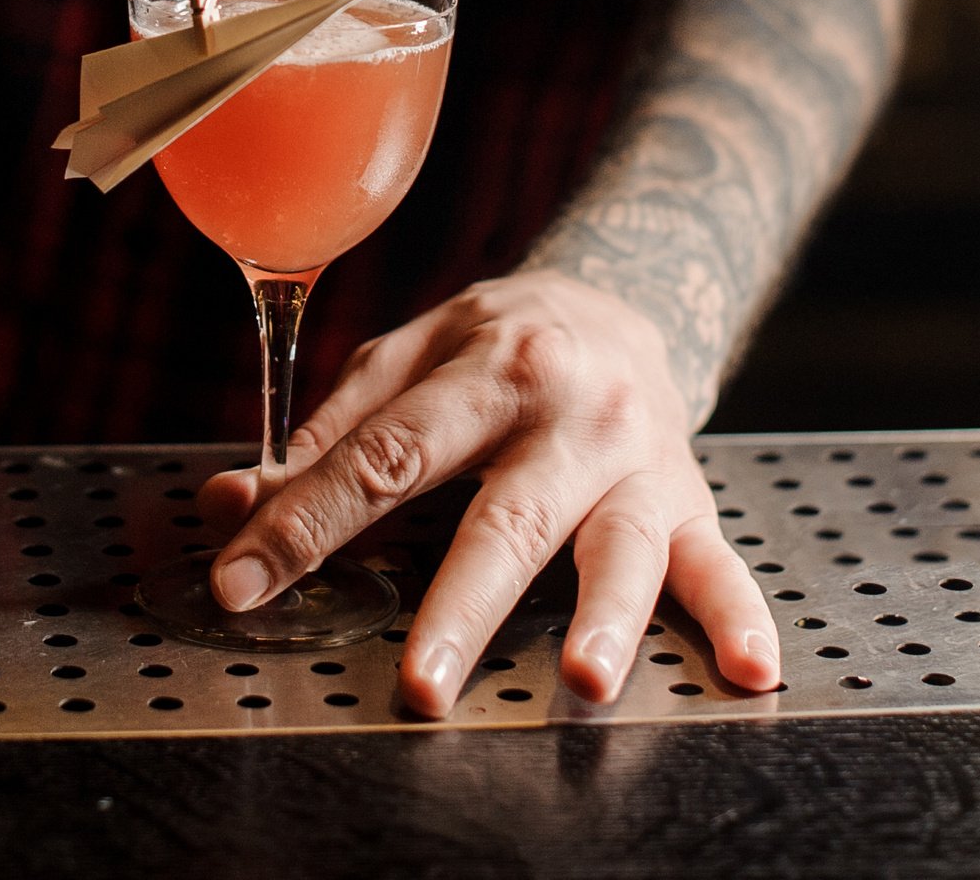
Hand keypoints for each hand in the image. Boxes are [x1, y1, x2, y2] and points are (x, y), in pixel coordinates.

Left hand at [196, 270, 783, 715]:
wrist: (628, 297)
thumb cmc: (496, 344)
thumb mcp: (403, 360)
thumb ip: (323, 437)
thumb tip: (229, 504)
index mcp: (485, 365)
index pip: (384, 456)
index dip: (307, 522)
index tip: (244, 581)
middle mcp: (569, 411)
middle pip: (505, 516)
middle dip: (458, 604)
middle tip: (419, 682)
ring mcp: (638, 460)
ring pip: (619, 546)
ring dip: (605, 618)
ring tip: (583, 680)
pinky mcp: (691, 501)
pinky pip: (720, 563)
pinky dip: (740, 618)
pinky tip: (750, 669)